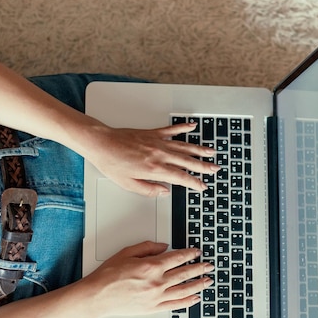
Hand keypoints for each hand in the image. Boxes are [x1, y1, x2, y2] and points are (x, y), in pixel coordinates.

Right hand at [80, 241, 213, 317]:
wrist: (98, 296)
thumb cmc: (108, 275)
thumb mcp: (127, 252)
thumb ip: (148, 247)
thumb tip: (164, 246)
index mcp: (151, 266)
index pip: (177, 257)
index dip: (190, 253)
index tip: (197, 252)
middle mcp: (157, 282)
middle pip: (185, 273)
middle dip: (199, 268)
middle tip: (209, 265)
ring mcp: (156, 297)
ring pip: (184, 289)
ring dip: (198, 284)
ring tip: (208, 280)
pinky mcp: (153, 308)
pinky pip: (175, 305)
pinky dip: (188, 301)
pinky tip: (195, 298)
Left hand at [81, 121, 219, 195]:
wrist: (102, 143)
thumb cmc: (112, 163)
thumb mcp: (128, 185)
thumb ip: (149, 190)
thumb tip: (164, 192)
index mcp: (154, 170)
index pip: (181, 178)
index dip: (194, 183)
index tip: (202, 186)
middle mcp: (159, 155)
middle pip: (187, 161)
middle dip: (204, 166)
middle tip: (215, 169)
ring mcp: (157, 142)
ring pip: (184, 146)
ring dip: (199, 149)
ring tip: (211, 151)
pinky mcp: (152, 133)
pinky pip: (172, 130)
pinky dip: (183, 128)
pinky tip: (192, 126)